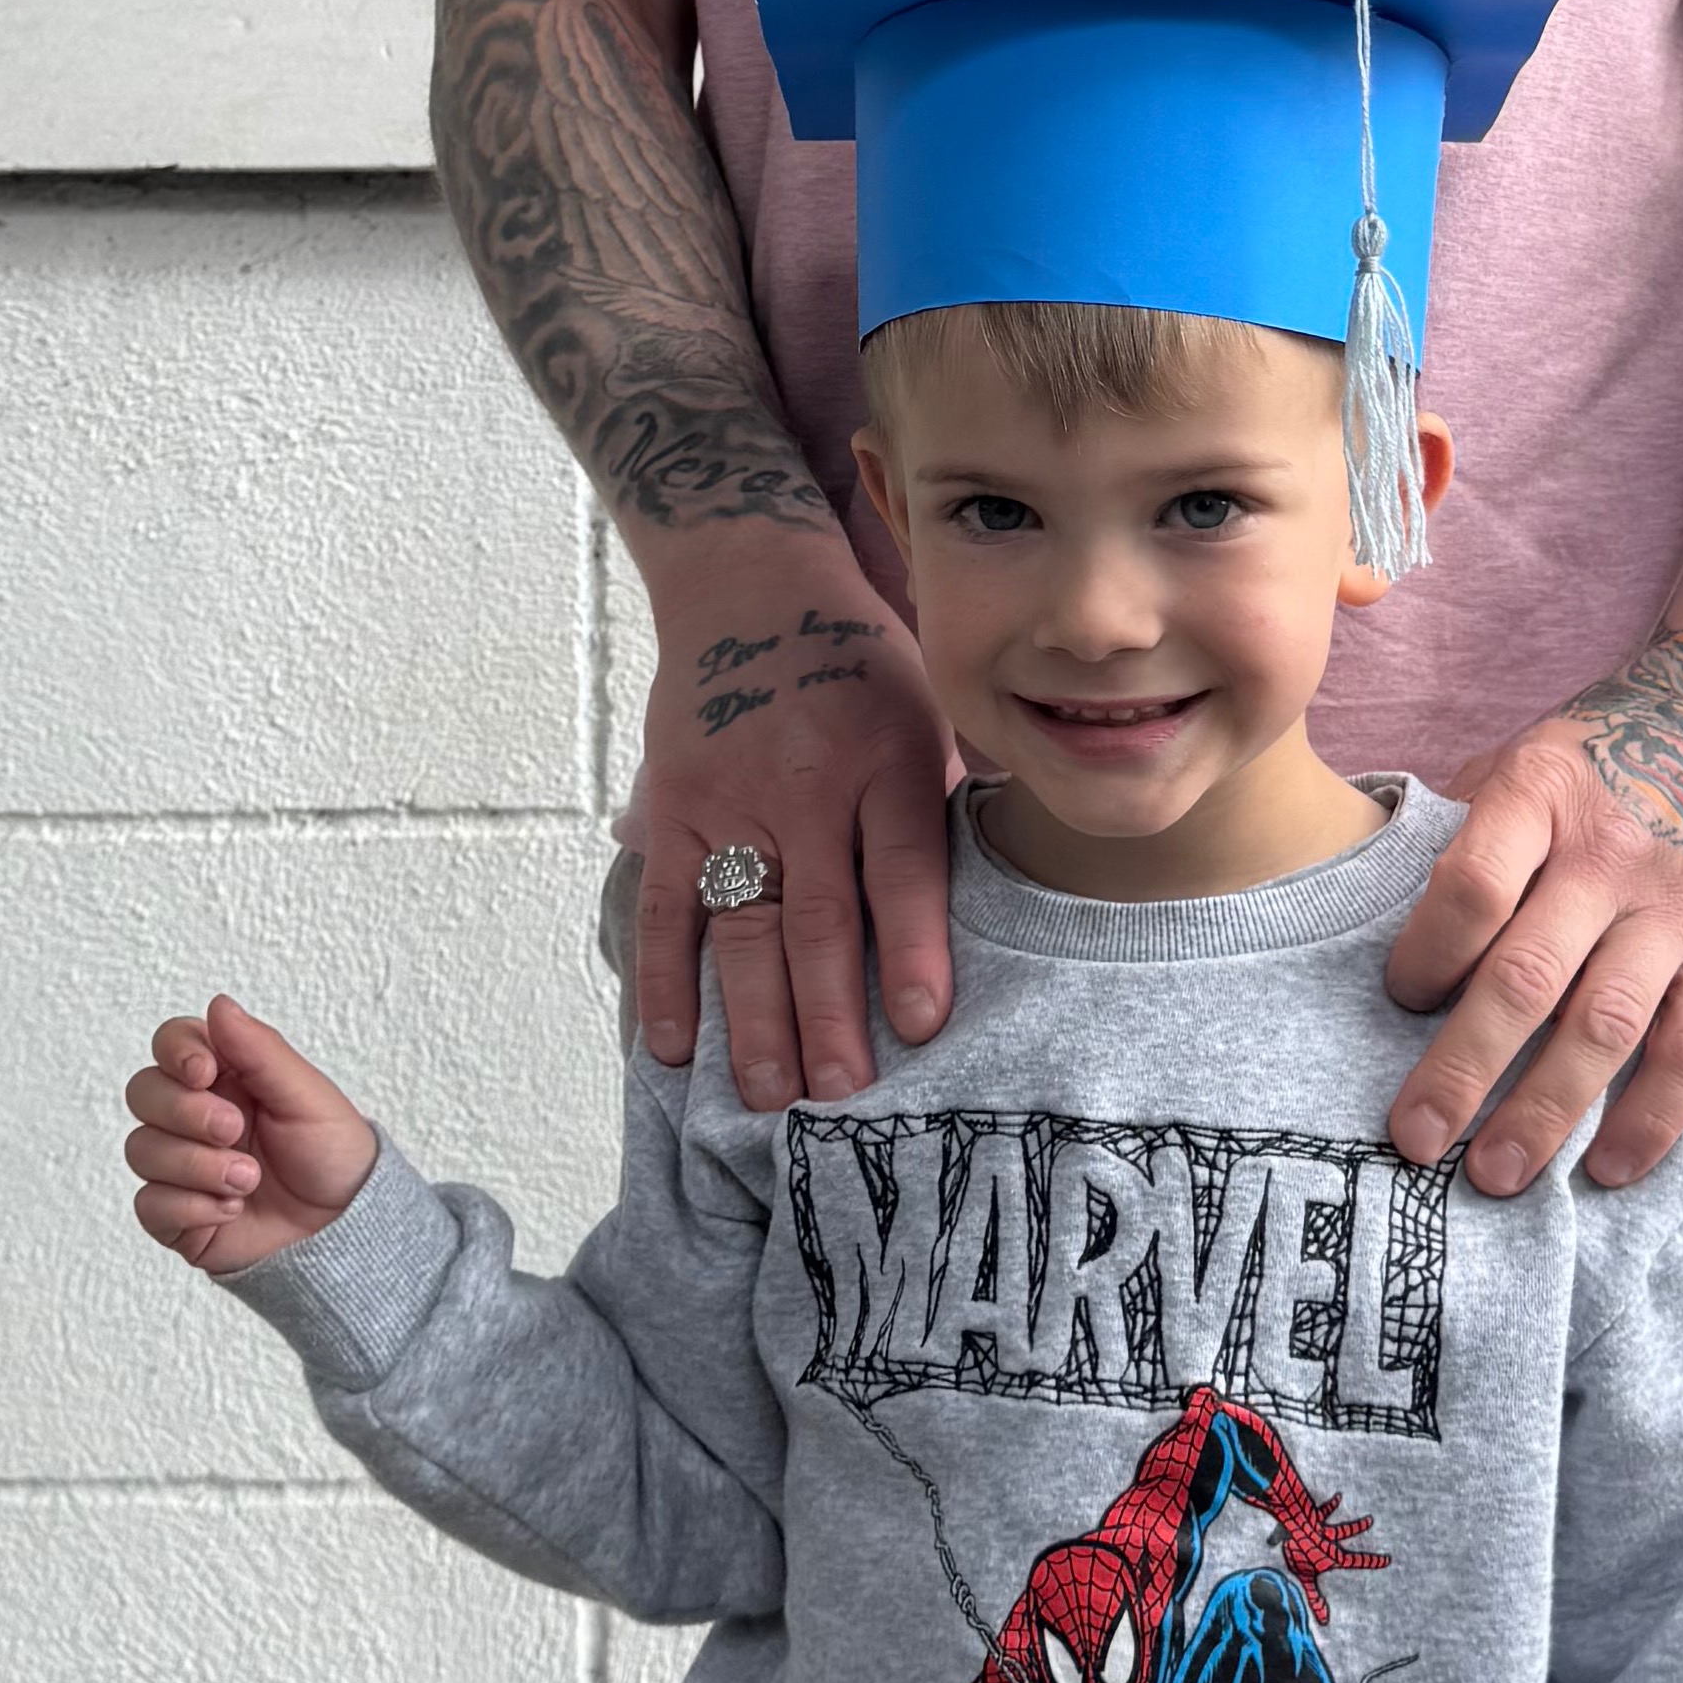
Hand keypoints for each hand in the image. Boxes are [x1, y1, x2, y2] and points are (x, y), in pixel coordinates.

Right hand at [122, 995, 378, 1274]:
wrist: (344, 1230)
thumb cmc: (332, 1155)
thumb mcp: (306, 1096)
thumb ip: (259, 1051)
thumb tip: (219, 1004)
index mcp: (225, 1077)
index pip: (171, 1045)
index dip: (176, 1052)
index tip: (205, 1072)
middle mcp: (194, 1117)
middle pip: (143, 1092)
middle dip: (185, 1111)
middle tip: (234, 1130)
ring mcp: (181, 1166)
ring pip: (141, 1148)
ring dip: (195, 1165)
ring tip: (248, 1180)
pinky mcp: (176, 1215)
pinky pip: (149, 1203)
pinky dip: (191, 1207)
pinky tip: (232, 1209)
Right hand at [633, 537, 955, 1106]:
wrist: (752, 588)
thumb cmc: (864, 668)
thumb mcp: (934, 710)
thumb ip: (959, 801)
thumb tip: (1016, 895)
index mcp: (887, 761)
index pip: (900, 867)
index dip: (913, 948)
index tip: (921, 1026)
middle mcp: (805, 787)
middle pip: (818, 914)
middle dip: (830, 1013)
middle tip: (842, 1094)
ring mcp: (731, 802)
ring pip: (743, 924)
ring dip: (754, 1016)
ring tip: (771, 1093)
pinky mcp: (674, 810)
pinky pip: (667, 906)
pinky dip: (666, 979)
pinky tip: (675, 1047)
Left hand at [1385, 635, 1682, 1193]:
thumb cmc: (1612, 750)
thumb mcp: (1529, 754)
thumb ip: (1467, 830)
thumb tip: (1387, 918)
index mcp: (1542, 793)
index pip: (1472, 886)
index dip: (1425, 955)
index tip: (1398, 1001)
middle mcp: (1610, 853)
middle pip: (1526, 975)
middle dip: (1463, 1068)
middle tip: (1415, 1139)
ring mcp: (1679, 906)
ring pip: (1605, 1025)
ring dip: (1545, 1110)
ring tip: (1495, 1176)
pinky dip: (1653, 1118)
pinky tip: (1609, 1168)